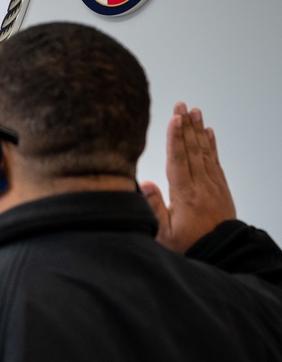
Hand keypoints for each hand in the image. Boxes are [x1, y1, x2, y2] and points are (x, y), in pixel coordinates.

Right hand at [140, 102, 235, 253]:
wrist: (221, 252)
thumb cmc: (189, 245)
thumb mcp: (163, 233)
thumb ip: (154, 207)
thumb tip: (144, 183)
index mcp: (184, 194)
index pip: (178, 160)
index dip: (175, 138)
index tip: (174, 118)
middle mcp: (200, 185)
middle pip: (192, 150)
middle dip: (186, 126)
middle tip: (182, 106)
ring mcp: (212, 185)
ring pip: (204, 152)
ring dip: (199, 131)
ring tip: (195, 112)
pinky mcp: (220, 188)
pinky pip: (215, 161)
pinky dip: (212, 145)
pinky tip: (209, 133)